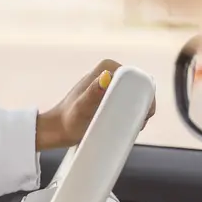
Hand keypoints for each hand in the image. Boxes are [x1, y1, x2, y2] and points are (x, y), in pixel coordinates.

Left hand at [35, 59, 156, 150]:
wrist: (56, 132)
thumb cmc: (67, 121)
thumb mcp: (82, 108)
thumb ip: (92, 92)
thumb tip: (107, 77)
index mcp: (103, 69)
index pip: (134, 75)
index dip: (144, 92)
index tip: (145, 110)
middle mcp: (106, 74)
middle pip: (137, 84)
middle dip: (144, 101)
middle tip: (142, 121)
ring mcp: (107, 87)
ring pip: (134, 94)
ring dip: (140, 108)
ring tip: (137, 126)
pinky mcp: (107, 98)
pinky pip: (128, 101)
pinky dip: (133, 112)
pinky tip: (132, 124)